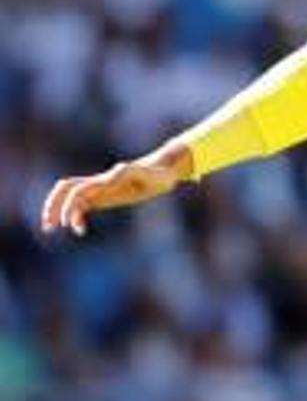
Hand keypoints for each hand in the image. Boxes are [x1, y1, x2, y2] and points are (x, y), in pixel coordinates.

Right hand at [41, 142, 192, 235]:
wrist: (163, 171)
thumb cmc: (158, 174)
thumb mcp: (148, 175)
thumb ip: (132, 171)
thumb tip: (114, 171)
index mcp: (107, 180)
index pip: (79, 190)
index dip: (70, 206)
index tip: (71, 224)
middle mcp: (99, 183)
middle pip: (66, 189)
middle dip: (54, 205)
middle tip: (48, 226)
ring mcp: (101, 189)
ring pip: (71, 196)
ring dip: (58, 210)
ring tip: (50, 229)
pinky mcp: (105, 196)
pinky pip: (83, 204)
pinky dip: (74, 214)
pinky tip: (78, 229)